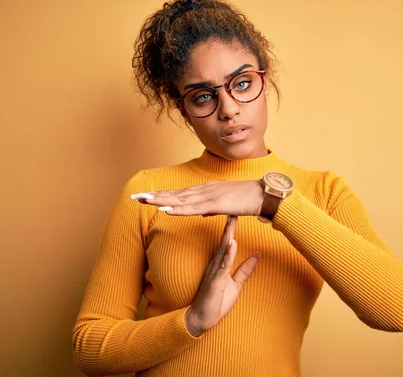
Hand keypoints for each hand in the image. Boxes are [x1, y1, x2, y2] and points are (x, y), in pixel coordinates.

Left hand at [131, 180, 263, 216]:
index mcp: (206, 190)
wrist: (266, 195)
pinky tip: (166, 210)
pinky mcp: (217, 203)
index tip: (145, 197)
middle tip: (136, 198)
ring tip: (145, 201)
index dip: (161, 195)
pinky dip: (179, 209)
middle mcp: (204, 190)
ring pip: (181, 199)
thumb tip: (200, 212)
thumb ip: (211, 207)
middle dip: (155, 196)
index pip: (179, 193)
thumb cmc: (247, 200)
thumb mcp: (225, 205)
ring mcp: (210, 195)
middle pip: (175, 194)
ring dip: (162, 200)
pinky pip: (194, 208)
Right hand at [184, 216, 260, 336]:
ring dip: (228, 234)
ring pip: (222, 249)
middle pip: (224, 240)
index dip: (232, 226)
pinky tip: (232, 243)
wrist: (201, 320)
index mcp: (220, 263)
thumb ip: (245, 270)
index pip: (227, 241)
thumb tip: (258, 254)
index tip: (237, 211)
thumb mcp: (236, 285)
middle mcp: (216, 264)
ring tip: (232, 218)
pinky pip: (223, 265)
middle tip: (233, 206)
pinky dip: (228, 253)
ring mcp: (214, 272)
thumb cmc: (216, 303)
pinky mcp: (215, 282)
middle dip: (229, 224)